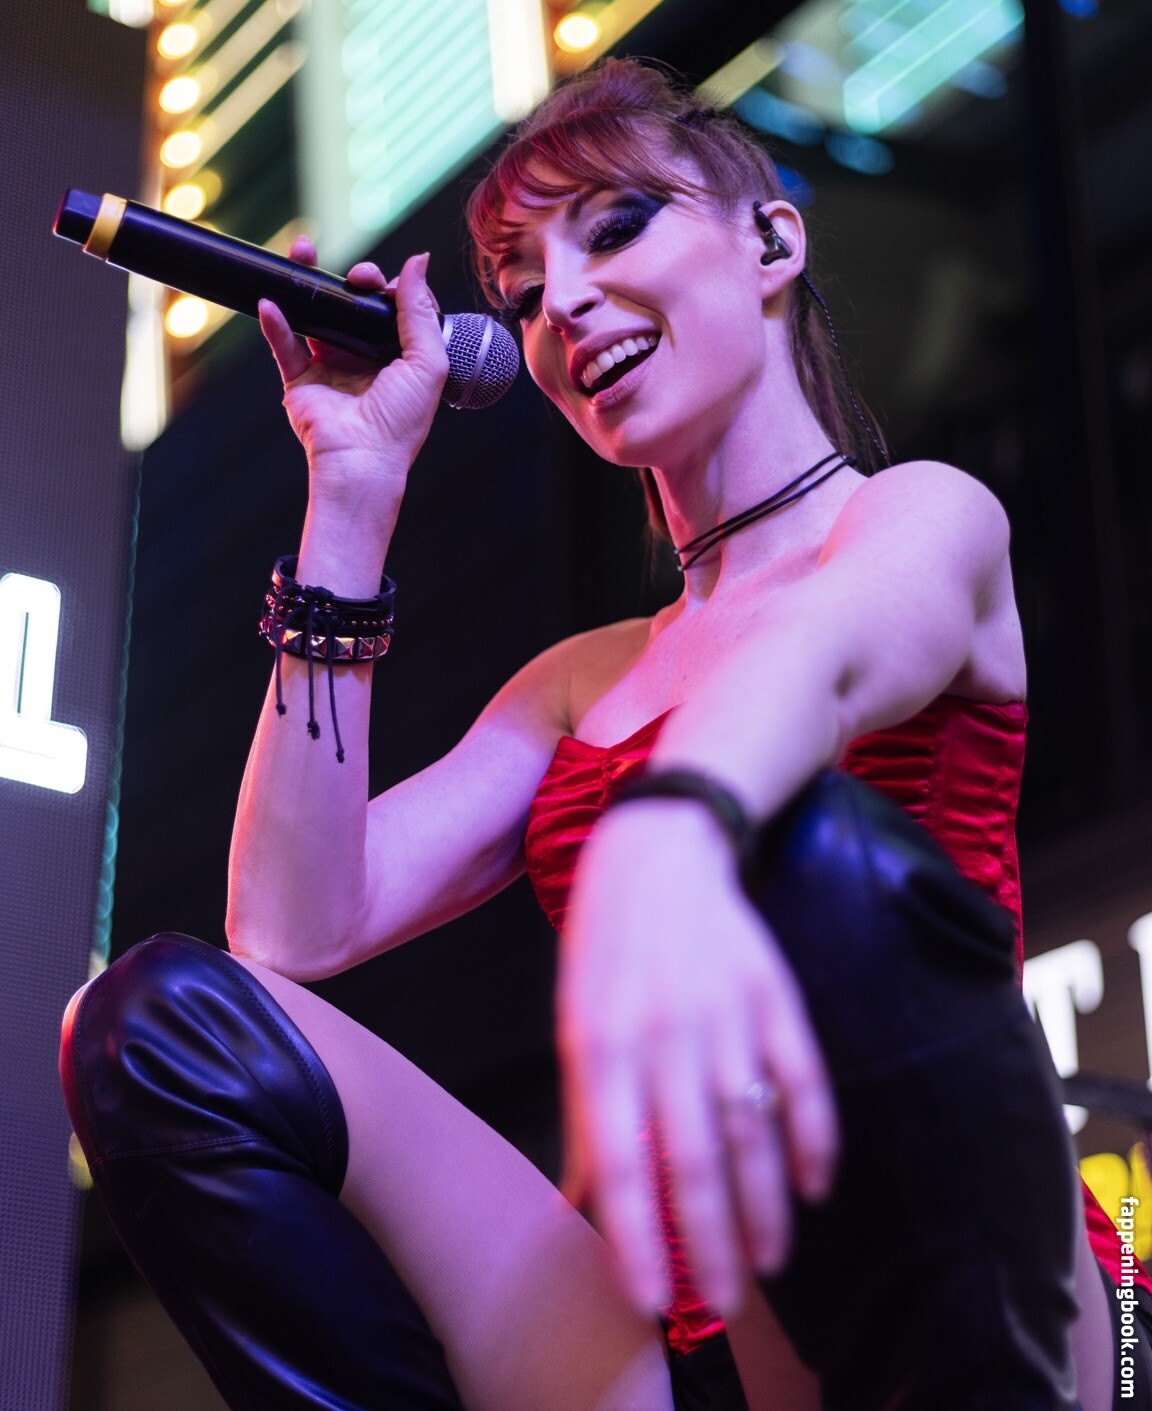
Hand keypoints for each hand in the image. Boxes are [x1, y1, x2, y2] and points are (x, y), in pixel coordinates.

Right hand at [258, 239, 448, 515]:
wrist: (362, 460)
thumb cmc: (400, 423)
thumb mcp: (428, 362)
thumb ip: (420, 310)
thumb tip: (418, 260)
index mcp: (399, 358)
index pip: (393, 309)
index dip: (389, 288)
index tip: (385, 285)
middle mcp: (365, 360)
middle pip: (354, 306)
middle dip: (351, 280)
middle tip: (355, 276)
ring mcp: (330, 368)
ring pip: (316, 315)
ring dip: (307, 283)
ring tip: (302, 254)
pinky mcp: (301, 381)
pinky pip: (283, 344)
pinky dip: (275, 321)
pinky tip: (272, 300)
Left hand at [558, 801, 838, 1317]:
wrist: (661, 847)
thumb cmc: (605, 947)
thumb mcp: (576, 1022)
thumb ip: (586, 1114)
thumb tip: (580, 1203)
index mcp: (604, 1042)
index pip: (621, 1160)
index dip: (635, 1236)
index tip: (648, 1299)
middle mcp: (666, 1032)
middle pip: (695, 1158)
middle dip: (708, 1241)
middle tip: (718, 1303)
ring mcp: (727, 1012)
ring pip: (753, 1129)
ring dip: (763, 1205)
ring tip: (766, 1264)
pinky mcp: (775, 994)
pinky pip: (804, 1077)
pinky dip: (814, 1138)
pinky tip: (813, 1186)